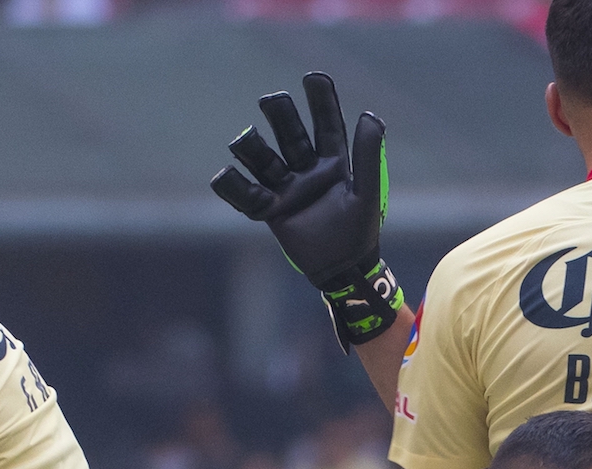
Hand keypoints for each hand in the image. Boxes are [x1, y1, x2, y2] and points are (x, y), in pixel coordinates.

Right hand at [211, 72, 404, 347]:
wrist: (343, 268)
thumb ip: (367, 154)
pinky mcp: (270, 210)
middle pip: (290, 135)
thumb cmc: (359, 230)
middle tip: (271, 99)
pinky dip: (233, 186)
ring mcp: (286, 188)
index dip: (320, 101)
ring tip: (243, 138)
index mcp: (333, 162)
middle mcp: (307, 169)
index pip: (325, 125)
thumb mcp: (366, 190)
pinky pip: (247, 195)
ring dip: (252, 147)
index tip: (313, 77)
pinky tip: (222, 174)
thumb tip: (369, 114)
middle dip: (280, 116)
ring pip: (264, 160)